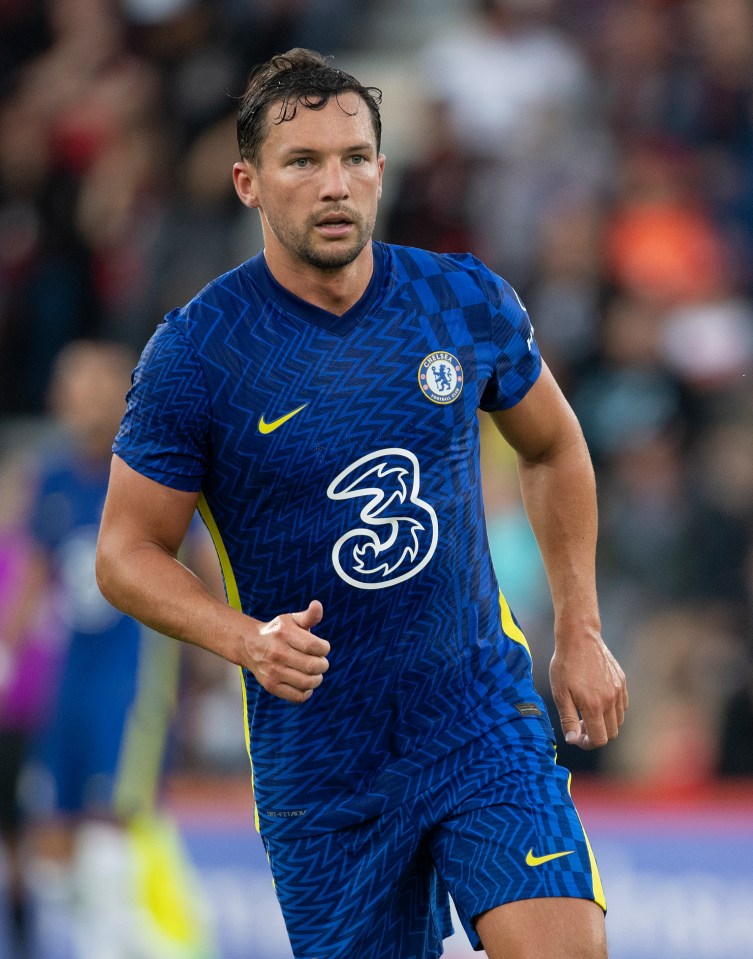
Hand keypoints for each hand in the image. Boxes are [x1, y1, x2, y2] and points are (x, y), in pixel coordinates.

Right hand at [244, 600, 329, 703]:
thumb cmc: (277, 631)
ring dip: (317, 679)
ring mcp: (272, 671)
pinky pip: (297, 696)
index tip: (323, 647)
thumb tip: (318, 605)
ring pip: (307, 682)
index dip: (325, 648)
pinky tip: (306, 684)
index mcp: (284, 633)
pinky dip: (307, 692)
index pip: (314, 646)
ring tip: (315, 673)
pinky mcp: (271, 686)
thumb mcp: (291, 620)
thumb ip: (309, 615)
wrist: (249, 645)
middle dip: (323, 665)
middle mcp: (276, 653)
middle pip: (312, 666)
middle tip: (321, 662)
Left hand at [549, 628, 627, 749]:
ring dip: (605, 723)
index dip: (587, 743)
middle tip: (579, 723)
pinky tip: (598, 701)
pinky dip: (613, 711)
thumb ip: (568, 719)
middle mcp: (610, 700)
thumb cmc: (565, 664)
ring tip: (587, 712)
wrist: (579, 638)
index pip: (599, 739)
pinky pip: (622, 706)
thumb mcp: (559, 693)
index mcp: (594, 705)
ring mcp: (619, 691)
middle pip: (611, 733)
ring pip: (618, 721)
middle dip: (596, 734)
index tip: (577, 737)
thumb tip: (573, 739)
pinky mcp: (622, 682)